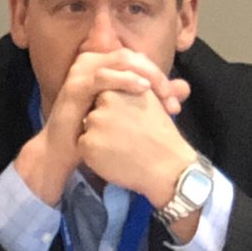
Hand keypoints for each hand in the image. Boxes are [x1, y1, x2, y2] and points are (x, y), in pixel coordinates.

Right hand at [18, 48, 189, 203]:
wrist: (64, 149)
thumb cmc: (95, 129)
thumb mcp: (128, 109)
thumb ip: (155, 96)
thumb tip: (185, 88)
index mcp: (103, 63)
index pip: (137, 59)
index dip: (159, 73)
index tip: (176, 98)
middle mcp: (90, 61)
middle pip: (131, 56)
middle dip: (156, 74)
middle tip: (172, 96)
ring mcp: (81, 71)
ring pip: (120, 60)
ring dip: (146, 75)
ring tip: (162, 93)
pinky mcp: (76, 85)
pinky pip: (103, 76)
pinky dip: (125, 80)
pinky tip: (142, 89)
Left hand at [78, 89, 195, 206]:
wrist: (168, 167)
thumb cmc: (161, 136)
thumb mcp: (151, 102)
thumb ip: (132, 89)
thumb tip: (124, 83)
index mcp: (121, 87)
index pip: (103, 98)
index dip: (115, 113)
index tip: (130, 123)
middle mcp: (105, 100)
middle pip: (94, 112)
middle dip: (104, 124)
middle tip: (126, 137)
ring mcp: (95, 121)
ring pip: (87, 129)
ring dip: (98, 138)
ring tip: (121, 147)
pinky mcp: (88, 142)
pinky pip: (83, 146)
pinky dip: (93, 154)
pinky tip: (113, 158)